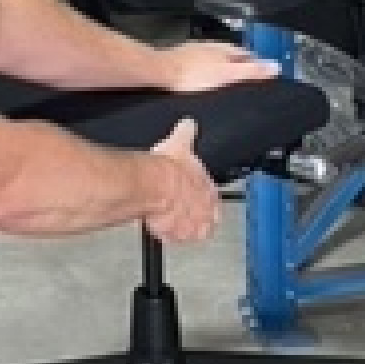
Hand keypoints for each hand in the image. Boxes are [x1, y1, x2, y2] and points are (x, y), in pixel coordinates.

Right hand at [144, 117, 221, 244]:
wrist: (152, 186)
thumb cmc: (168, 168)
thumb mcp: (180, 144)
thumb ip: (186, 134)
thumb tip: (189, 124)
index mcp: (209, 190)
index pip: (212, 198)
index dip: (203, 197)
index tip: (194, 196)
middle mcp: (204, 210)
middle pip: (205, 218)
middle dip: (195, 215)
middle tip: (181, 210)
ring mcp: (190, 225)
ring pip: (192, 231)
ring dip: (184, 227)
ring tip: (171, 220)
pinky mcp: (174, 236)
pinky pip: (174, 238)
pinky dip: (168, 235)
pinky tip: (161, 228)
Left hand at [157, 38, 280, 93]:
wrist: (160, 72)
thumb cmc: (192, 75)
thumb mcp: (227, 75)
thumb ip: (251, 72)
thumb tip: (275, 67)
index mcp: (224, 50)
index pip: (247, 54)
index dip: (256, 63)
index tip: (264, 72)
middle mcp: (210, 47)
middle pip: (231, 55)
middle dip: (240, 65)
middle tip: (248, 78)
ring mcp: (194, 53)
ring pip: (214, 59)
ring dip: (222, 67)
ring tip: (227, 81)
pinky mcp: (181, 60)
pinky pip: (199, 65)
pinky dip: (206, 72)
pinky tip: (203, 81)